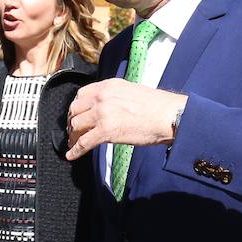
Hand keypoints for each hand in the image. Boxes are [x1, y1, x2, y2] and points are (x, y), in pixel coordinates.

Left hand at [66, 79, 187, 160]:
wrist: (169, 116)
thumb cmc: (156, 106)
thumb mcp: (130, 91)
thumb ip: (113, 96)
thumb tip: (104, 107)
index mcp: (108, 86)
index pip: (81, 95)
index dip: (77, 107)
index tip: (77, 114)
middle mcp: (102, 97)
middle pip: (75, 110)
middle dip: (72, 121)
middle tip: (74, 130)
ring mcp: (102, 114)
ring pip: (76, 126)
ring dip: (73, 136)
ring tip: (74, 142)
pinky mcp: (105, 131)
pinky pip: (83, 142)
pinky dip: (75, 150)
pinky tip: (71, 155)